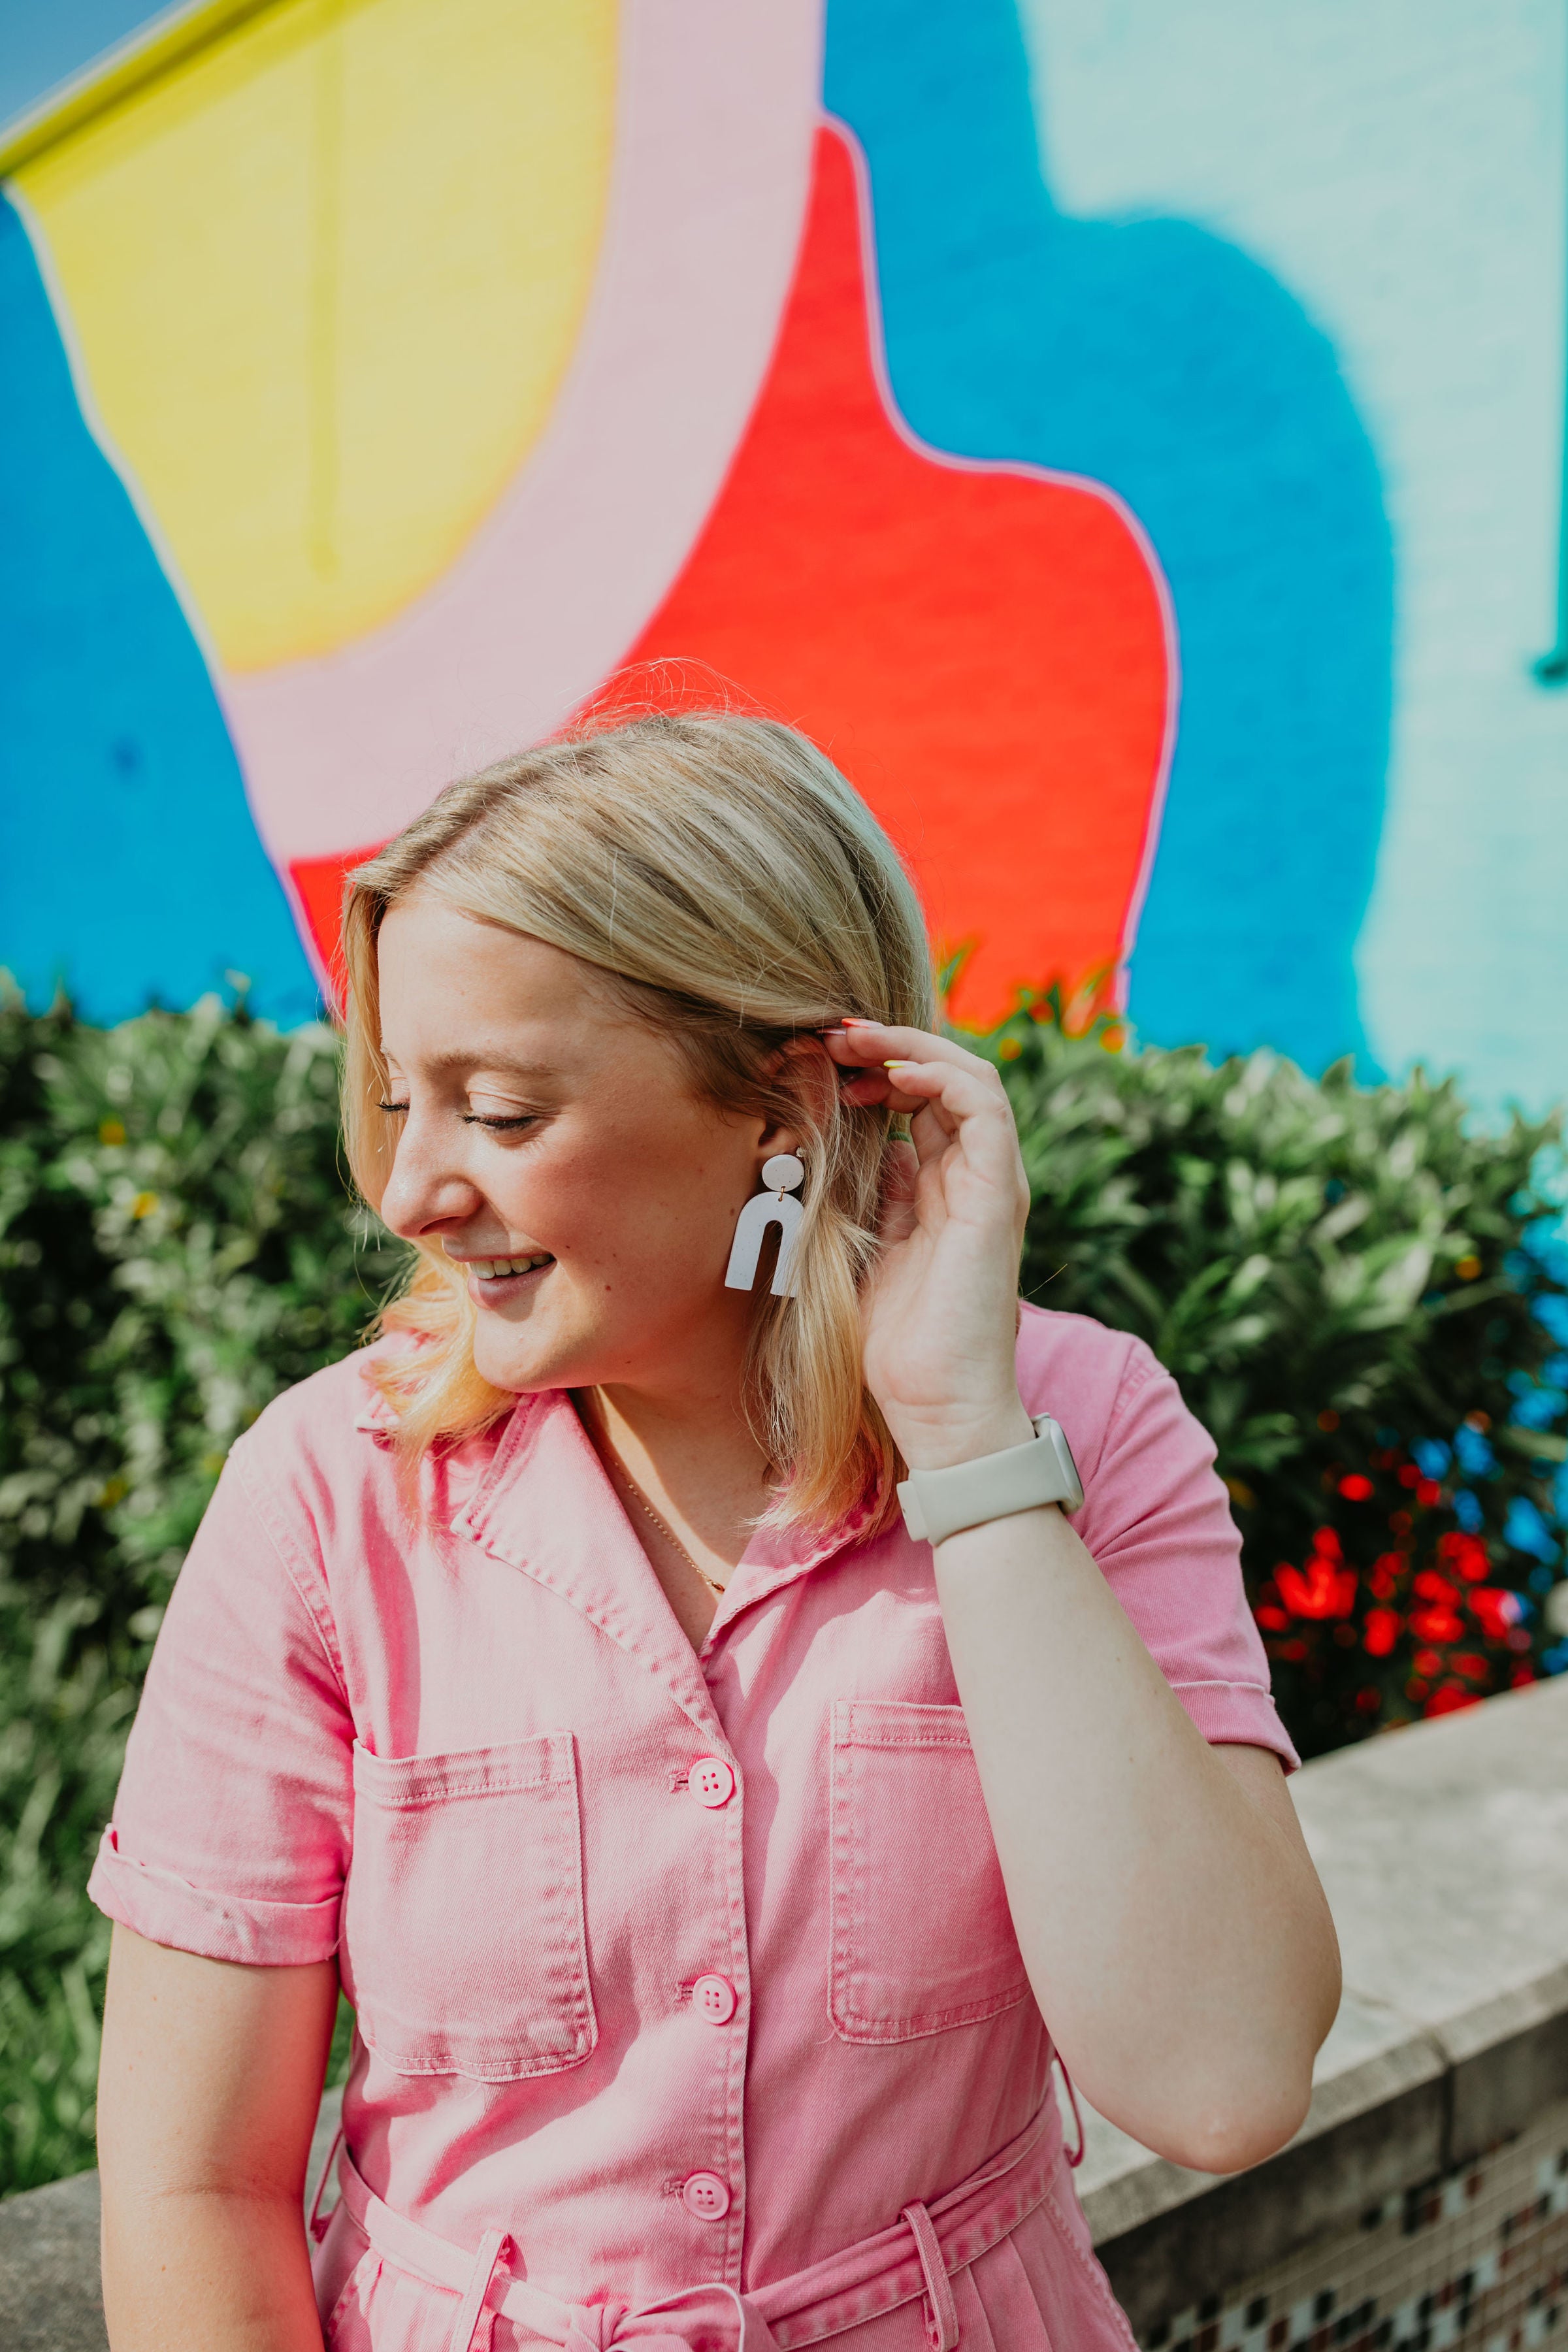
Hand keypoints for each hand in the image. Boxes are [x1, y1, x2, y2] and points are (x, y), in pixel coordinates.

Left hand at [823, 1021, 1034, 1469]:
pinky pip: (982, 1107)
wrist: (937, 1408)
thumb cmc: (898, 1348)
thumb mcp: (866, 1253)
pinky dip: (938, 1074)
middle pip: (942, 1081)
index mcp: (944, 1191)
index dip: (874, 1071)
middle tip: (827, 1035)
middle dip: (884, 1046)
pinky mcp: (998, 1195)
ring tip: (850, 1039)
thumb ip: (870, 1201)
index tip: (818, 1062)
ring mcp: (992, 1184)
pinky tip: (888, 1071)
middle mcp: (975, 1179)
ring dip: (907, 1047)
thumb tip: (862, 1151)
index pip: (920, 1103)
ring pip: (968, 1079)